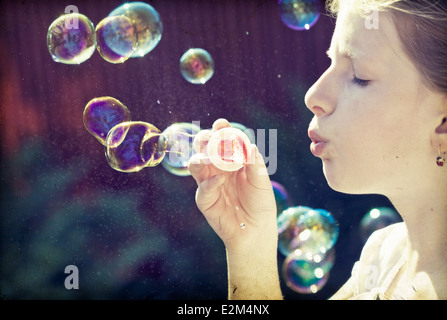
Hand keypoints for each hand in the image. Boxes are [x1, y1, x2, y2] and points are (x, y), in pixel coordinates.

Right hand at [188, 119, 277, 251]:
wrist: (255, 230)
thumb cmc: (260, 203)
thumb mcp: (261, 181)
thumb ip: (255, 165)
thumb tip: (250, 146)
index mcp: (231, 160)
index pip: (222, 141)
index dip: (220, 130)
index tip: (221, 124)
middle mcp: (217, 168)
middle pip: (204, 148)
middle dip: (204, 139)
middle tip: (209, 137)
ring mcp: (208, 182)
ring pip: (195, 164)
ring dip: (201, 158)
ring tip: (211, 158)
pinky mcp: (204, 199)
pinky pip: (202, 188)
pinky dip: (210, 182)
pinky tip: (219, 180)